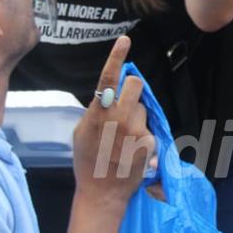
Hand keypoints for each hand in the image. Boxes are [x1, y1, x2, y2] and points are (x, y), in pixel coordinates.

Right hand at [73, 36, 154, 205]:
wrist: (102, 193)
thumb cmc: (88, 162)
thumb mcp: (82, 132)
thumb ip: (96, 110)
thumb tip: (108, 94)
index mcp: (98, 113)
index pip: (108, 78)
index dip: (117, 57)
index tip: (126, 40)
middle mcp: (118, 117)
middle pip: (136, 85)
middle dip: (133, 90)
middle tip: (127, 106)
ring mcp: (135, 130)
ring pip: (143, 108)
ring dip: (138, 117)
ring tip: (126, 138)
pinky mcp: (149, 142)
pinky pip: (150, 128)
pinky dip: (144, 136)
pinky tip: (133, 151)